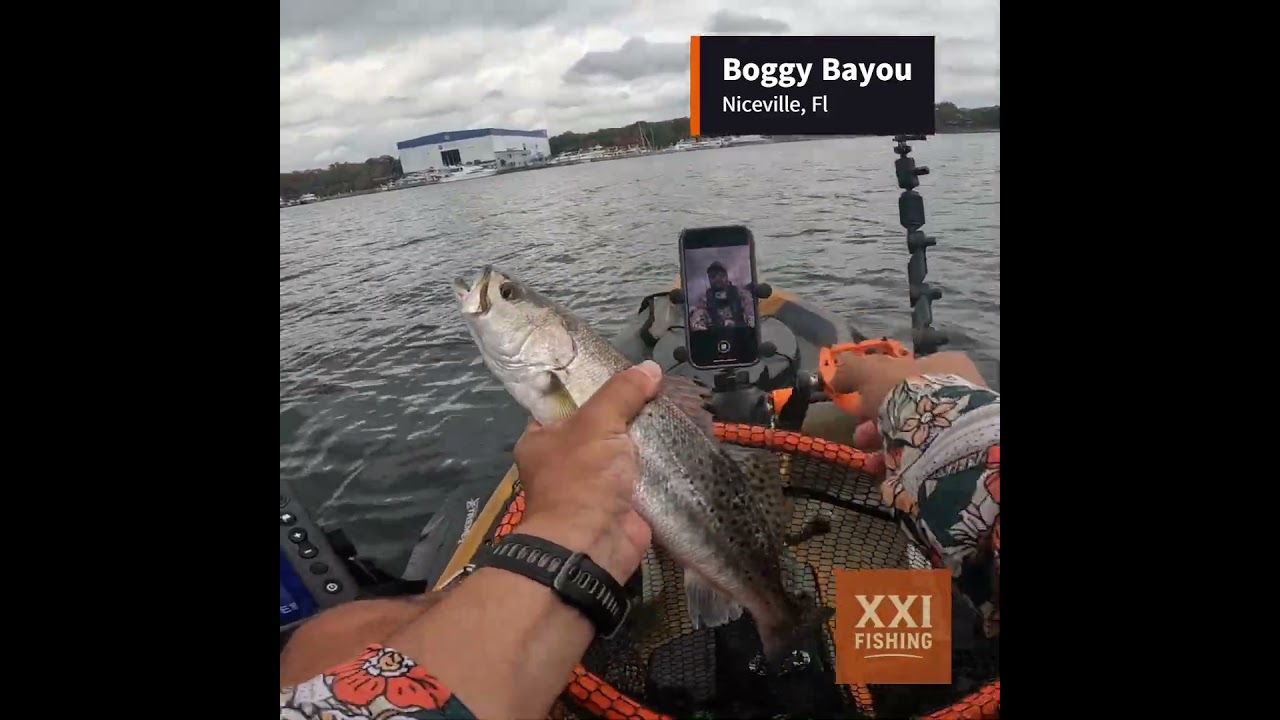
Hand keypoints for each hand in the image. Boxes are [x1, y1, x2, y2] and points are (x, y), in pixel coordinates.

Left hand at [511, 361, 662, 582]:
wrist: (593, 545)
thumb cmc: (581, 478)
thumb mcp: (597, 423)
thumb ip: (622, 393)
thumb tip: (650, 368)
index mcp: (542, 439)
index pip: (563, 402)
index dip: (591, 385)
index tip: (621, 369)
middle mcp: (565, 461)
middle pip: (600, 425)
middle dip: (628, 410)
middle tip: (657, 386)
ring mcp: (594, 483)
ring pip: (624, 450)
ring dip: (648, 436)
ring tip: (677, 407)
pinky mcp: (622, 502)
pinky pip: (643, 475)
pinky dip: (661, 462)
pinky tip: (682, 439)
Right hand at [830, 352, 985, 475]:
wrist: (942, 434)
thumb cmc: (908, 391)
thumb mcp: (872, 372)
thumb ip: (852, 371)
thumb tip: (833, 376)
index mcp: (943, 365)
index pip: (907, 370)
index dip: (878, 384)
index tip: (858, 399)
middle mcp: (953, 393)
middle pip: (905, 404)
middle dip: (875, 420)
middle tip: (859, 432)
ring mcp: (955, 425)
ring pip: (910, 433)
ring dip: (881, 442)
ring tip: (867, 455)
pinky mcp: (952, 455)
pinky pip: (918, 456)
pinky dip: (896, 462)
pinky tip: (881, 467)